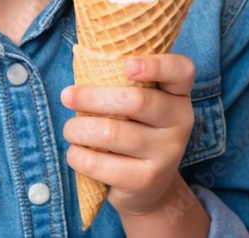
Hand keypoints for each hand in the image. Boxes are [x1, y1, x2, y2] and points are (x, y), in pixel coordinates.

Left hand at [60, 52, 196, 217]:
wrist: (147, 186)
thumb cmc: (134, 128)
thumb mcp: (138, 103)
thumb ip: (121, 82)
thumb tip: (82, 62)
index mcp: (178, 93)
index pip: (181, 70)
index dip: (156, 65)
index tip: (126, 65)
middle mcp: (180, 121)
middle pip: (136, 101)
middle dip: (92, 97)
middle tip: (67, 96)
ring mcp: (167, 153)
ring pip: (112, 133)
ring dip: (78, 129)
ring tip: (70, 129)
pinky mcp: (146, 180)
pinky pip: (101, 164)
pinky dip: (78, 155)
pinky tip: (75, 153)